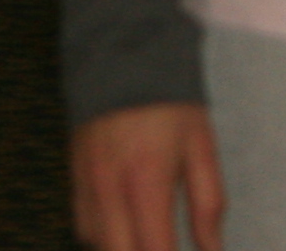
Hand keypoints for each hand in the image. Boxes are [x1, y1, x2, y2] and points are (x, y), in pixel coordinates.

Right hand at [72, 101, 223, 250]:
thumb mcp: (201, 146)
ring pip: (100, 246)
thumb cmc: (170, 101)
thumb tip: (212, 249)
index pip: (155, 250)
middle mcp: (109, 190)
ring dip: (126, 247)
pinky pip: (85, 228)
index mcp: (147, 180)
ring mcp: (86, 186)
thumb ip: (208, 203)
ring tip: (150, 239)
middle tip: (166, 244)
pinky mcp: (73, 180)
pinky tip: (127, 230)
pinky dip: (106, 238)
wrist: (122, 54)